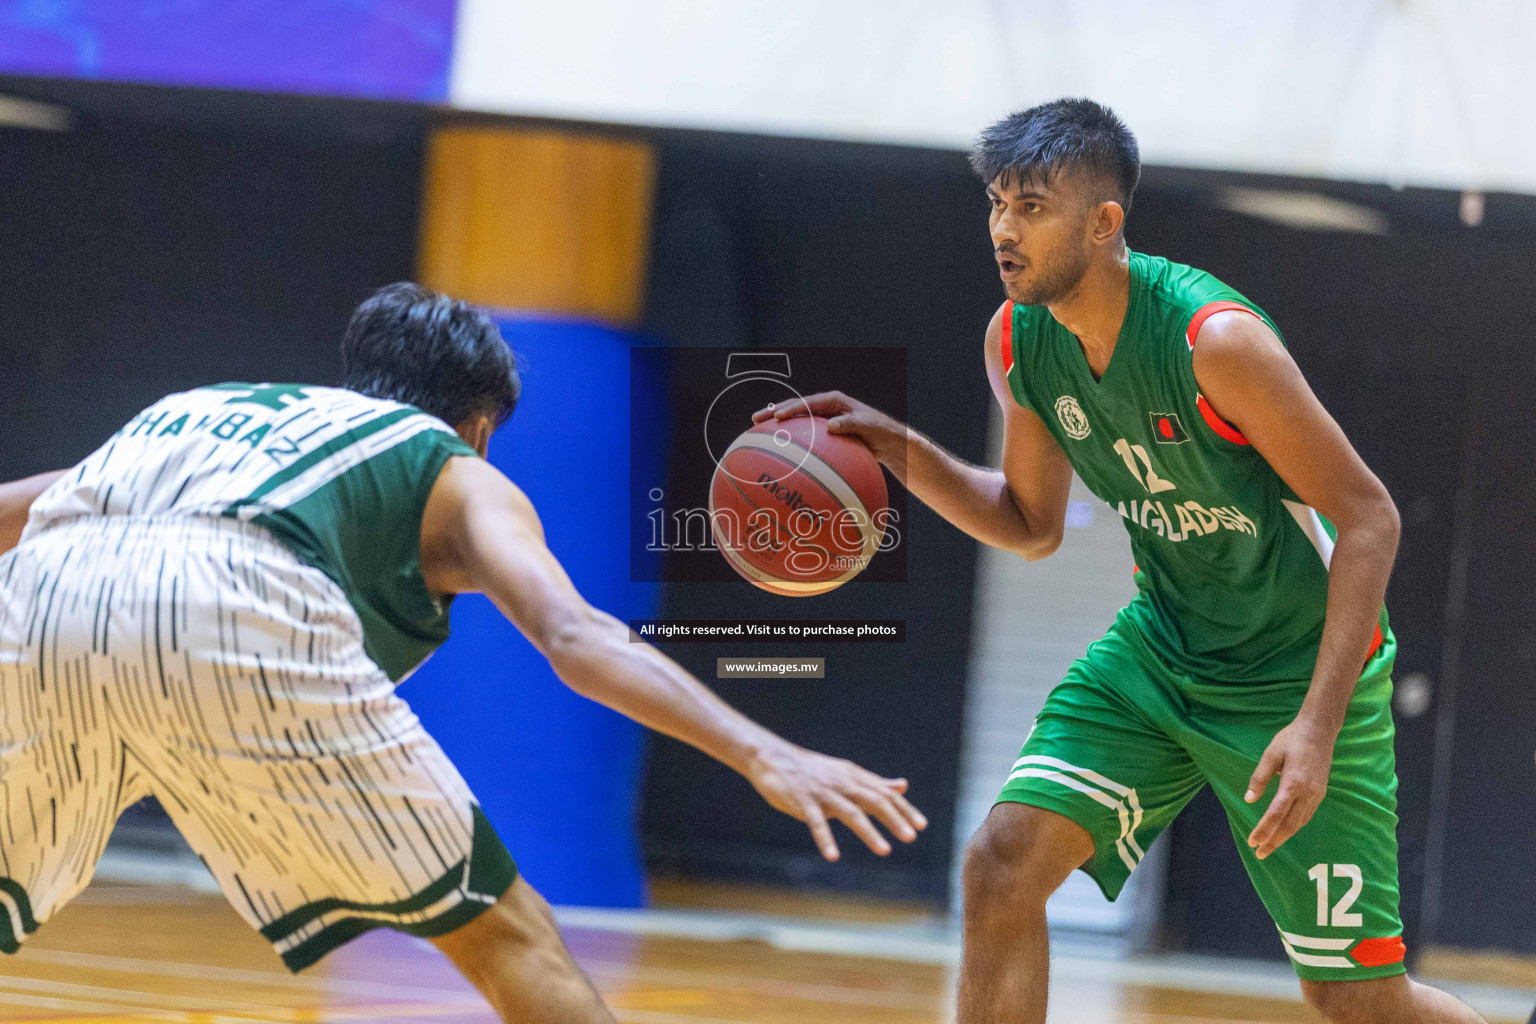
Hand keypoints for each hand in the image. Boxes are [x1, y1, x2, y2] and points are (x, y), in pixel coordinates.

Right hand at [744, 740, 927, 860]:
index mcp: (854, 776)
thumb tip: (902, 786)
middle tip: (911, 837)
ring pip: (850, 812)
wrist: (773, 758)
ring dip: (869, 832)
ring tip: (885, 851)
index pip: (885, 793)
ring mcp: (823, 793)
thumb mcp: (846, 773)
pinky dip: (826, 839)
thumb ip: (874, 782)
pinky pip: (816, 823)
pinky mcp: (804, 802)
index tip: (921, 826)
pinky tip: (833, 856)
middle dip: (894, 819)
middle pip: (873, 800)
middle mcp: (842, 783)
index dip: (904, 809)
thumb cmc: (812, 770)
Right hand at [751, 391, 905, 471]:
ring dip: (777, 425)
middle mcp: (825, 408)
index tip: (778, 416)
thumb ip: (851, 424)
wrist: (886, 441)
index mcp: (834, 401)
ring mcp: (821, 420)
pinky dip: (789, 440)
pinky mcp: (822, 433)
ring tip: (756, 431)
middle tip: (755, 419)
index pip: (808, 403)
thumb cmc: (880, 431)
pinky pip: (802, 435)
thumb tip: (832, 426)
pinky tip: (776, 452)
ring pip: (795, 421)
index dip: (792, 408)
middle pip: (795, 408)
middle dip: (774, 413)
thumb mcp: (868, 426)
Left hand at [1245, 717, 1335, 859]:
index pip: (1276, 814)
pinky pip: (1306, 815)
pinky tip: (1286, 830)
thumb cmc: (1291, 739)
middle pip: (1290, 824)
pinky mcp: (1321, 793)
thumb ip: (1259, 778)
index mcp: (1293, 783)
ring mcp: (1317, 794)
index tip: (1253, 842)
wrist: (1319, 731)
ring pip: (1300, 822)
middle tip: (1260, 854)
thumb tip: (1249, 799)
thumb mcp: (1270, 754)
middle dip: (1274, 841)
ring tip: (1270, 846)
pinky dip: (1295, 826)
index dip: (1264, 830)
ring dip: (1284, 836)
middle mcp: (1308, 793)